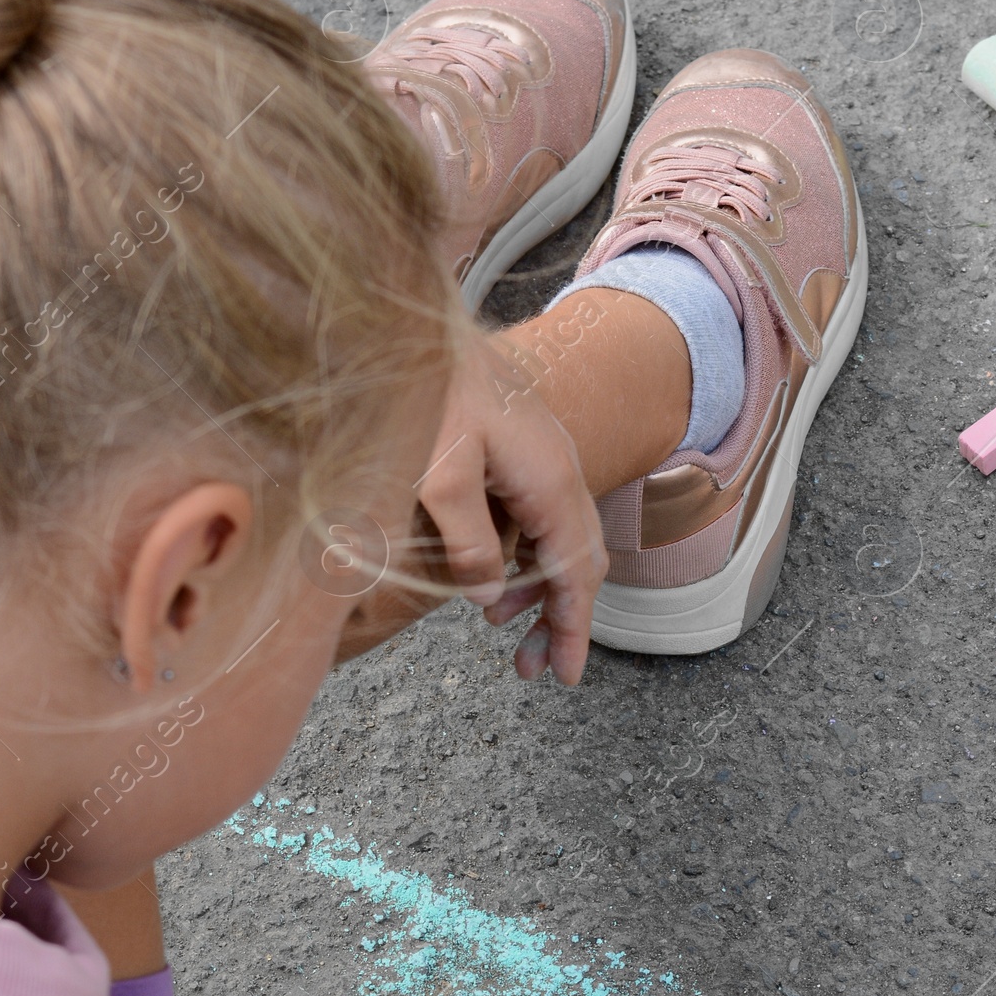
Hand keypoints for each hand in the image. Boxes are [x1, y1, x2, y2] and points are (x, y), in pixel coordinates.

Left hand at [414, 324, 607, 684]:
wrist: (416, 320)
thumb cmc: (427, 390)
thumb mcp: (436, 476)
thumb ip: (466, 542)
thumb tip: (488, 594)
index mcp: (550, 482)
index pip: (577, 574)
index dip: (573, 630)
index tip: (566, 676)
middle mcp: (559, 470)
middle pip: (580, 561)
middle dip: (561, 619)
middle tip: (530, 667)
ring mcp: (543, 457)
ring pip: (558, 539)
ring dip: (538, 588)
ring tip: (500, 627)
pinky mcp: (521, 447)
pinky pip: (536, 515)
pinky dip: (523, 554)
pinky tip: (492, 571)